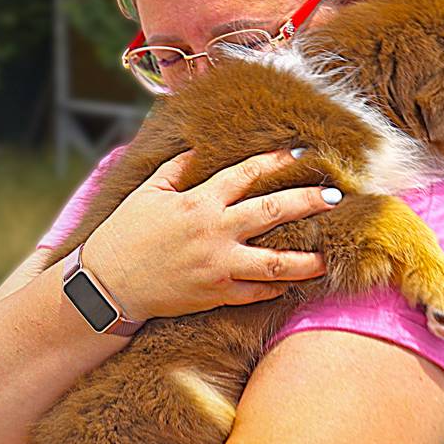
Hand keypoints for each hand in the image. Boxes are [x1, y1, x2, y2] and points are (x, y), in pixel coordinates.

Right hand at [82, 147, 339, 320]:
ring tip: (327, 257)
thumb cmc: (125, 234)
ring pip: (274, 262)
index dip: (276, 161)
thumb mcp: (147, 193)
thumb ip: (174, 169)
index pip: (246, 174)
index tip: (301, 152)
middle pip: (273, 212)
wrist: (108, 284)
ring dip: (305, 260)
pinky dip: (275, 287)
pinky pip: (255, 292)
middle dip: (308, 201)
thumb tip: (196, 149)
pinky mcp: (215, 294)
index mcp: (198, 202)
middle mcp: (214, 231)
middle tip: (335, 196)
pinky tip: (290, 282)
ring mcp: (218, 266)